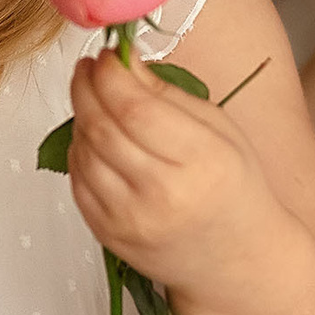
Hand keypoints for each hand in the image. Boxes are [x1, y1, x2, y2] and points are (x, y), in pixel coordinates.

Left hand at [65, 52, 291, 299]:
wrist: (236, 258)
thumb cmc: (233, 188)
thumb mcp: (218, 129)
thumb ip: (167, 93)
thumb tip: (123, 60)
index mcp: (201, 161)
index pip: (135, 107)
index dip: (110, 75)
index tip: (107, 55)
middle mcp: (163, 194)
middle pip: (102, 127)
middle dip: (87, 88)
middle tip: (89, 69)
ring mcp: (131, 219)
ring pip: (84, 152)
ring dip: (80, 117)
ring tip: (93, 100)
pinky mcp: (108, 235)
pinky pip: (77, 181)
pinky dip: (79, 151)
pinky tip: (94, 137)